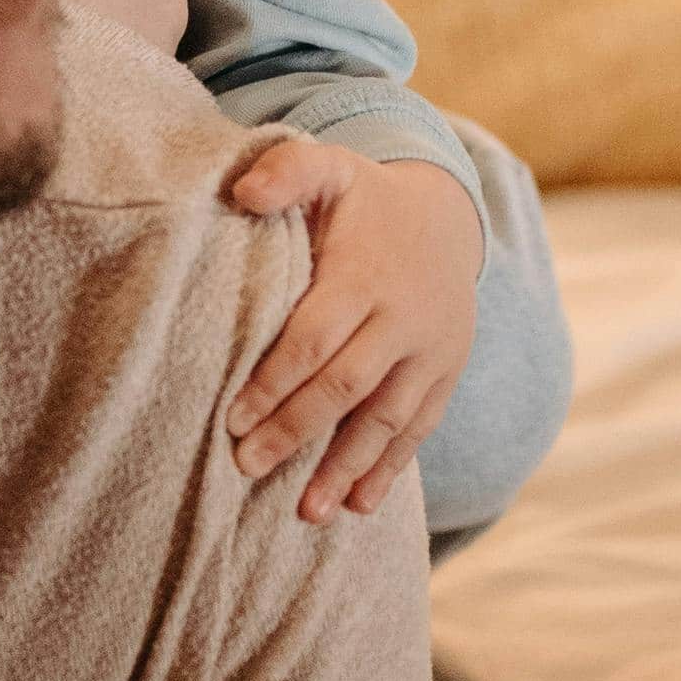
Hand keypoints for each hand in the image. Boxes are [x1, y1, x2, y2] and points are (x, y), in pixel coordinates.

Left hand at [221, 141, 481, 519]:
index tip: (232, 419)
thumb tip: (243, 193)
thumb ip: (287, 172)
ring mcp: (431, 351)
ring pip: (386, 419)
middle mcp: (403, 318)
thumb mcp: (330, 168)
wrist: (448, 216)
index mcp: (366, 275)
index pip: (314, 338)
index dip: (274, 381)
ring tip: (306, 512)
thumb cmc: (365, 200)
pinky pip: (418, 428)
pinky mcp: (446, 374)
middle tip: (248, 467)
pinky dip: (388, 469)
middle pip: (346, 386)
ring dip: (346, 468)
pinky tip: (358, 505)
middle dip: (297, 431)